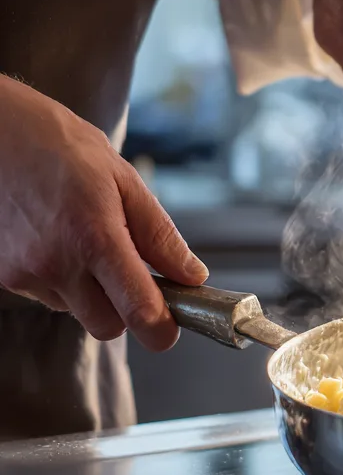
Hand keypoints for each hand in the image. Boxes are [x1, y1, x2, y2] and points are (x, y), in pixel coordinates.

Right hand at [0, 78, 207, 349]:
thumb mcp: (123, 179)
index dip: (162, 329)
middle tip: (135, 276)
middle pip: (106, 326)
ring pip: (75, 310)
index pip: (137, 311)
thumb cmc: (58, 146)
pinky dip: (60, 278)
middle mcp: (55, 264)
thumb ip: (159, 235)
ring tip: (84, 237)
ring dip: (91, 291)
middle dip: (126, 311)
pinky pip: (46, 294)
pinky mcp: (1, 275)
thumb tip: (192, 275)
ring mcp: (22, 273)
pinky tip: (56, 238)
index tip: (172, 327)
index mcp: (95, 237)